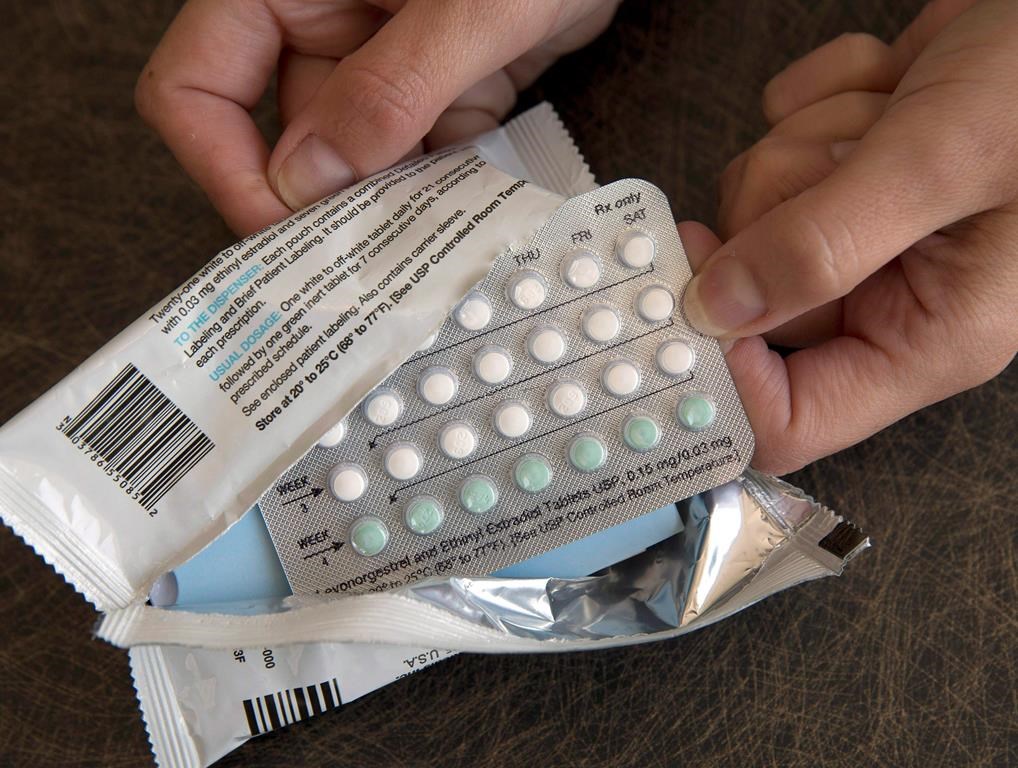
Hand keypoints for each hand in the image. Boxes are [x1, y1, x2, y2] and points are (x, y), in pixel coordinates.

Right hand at [136, 0, 618, 234]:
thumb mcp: (464, 9)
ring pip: (355, 163)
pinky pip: (417, 157)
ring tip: (420, 257)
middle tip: (359, 273)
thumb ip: (388, 90)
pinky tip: (461, 220)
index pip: (198, 87)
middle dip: (320, 211)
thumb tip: (309, 182)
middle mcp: (322, 26)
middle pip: (283, 143)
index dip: (225, 169)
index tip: (283, 235)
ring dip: (386, 211)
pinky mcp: (436, 89)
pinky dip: (437, 191)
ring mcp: (381, 62)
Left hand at [681, 0, 1017, 473]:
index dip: (726, 373)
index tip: (692, 294)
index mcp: (922, 338)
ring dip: (810, 139)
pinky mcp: (842, 172)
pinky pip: (772, 139)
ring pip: (753, 208)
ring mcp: (858, 236)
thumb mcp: (942, 165)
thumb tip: (714, 310)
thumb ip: (822, 245)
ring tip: (896, 111)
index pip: (790, 420)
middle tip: (859, 154)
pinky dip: (819, 95)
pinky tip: (890, 84)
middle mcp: (886, 300)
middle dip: (783, 206)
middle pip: (752, 294)